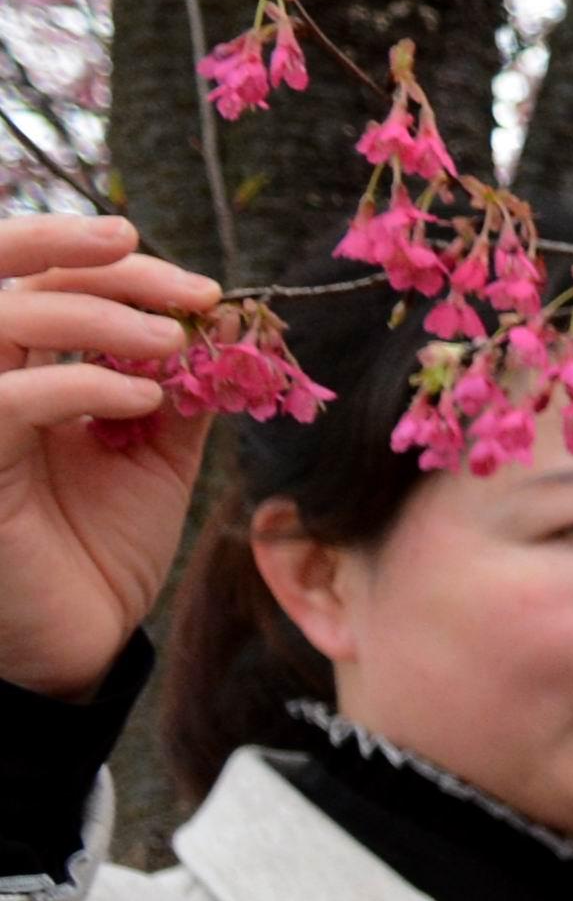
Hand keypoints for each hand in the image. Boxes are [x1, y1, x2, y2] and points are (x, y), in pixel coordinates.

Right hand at [0, 214, 225, 696]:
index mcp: (20, 370)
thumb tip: (223, 327)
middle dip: (94, 262)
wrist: (79, 638)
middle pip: (13, 279)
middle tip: (183, 282)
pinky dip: (81, 385)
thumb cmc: (101, 548)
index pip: (45, 282)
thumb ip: (176, 392)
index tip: (200, 285)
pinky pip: (7, 399)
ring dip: (98, 317)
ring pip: (3, 321)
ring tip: (174, 344)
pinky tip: (144, 400)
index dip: (111, 266)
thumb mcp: (153, 457)